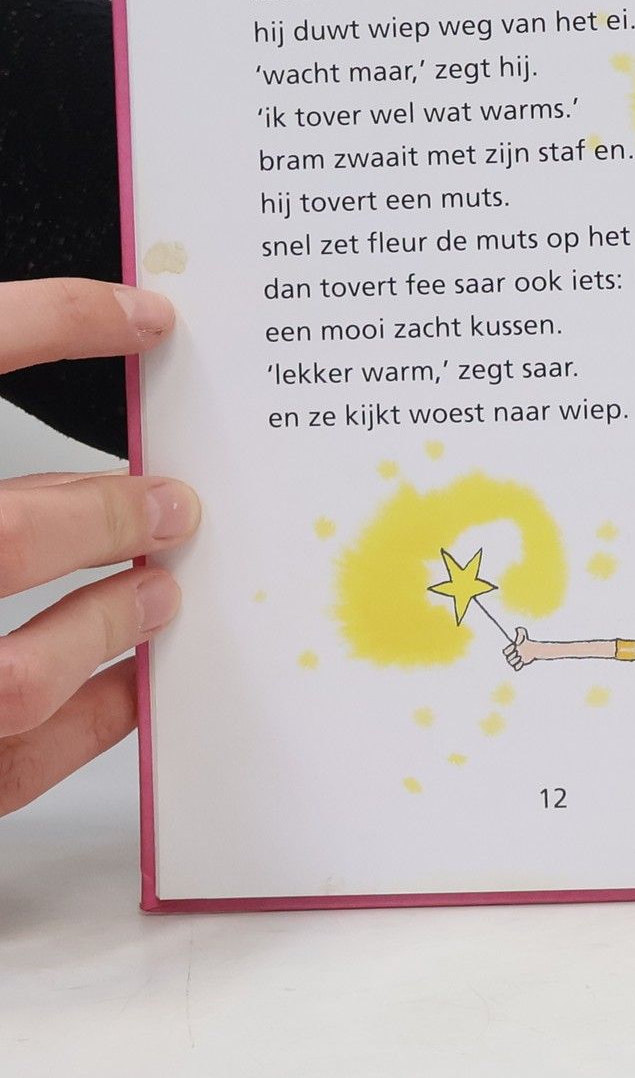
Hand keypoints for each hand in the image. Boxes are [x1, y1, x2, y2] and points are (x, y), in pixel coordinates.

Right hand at [0, 279, 199, 816]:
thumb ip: (0, 468)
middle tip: (174, 505)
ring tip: (158, 593)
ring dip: (106, 623)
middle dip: (100, 514)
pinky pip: (14, 763)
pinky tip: (134, 681)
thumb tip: (90, 421)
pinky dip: (89, 718)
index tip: (146, 314)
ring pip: (13, 674)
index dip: (52, 323)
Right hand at [503, 626, 545, 669]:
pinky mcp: (519, 665)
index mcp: (509, 649)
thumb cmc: (526, 641)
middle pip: (508, 658)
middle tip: (519, 652)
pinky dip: (519, 665)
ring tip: (521, 657)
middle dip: (513, 655)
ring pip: (512, 663)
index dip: (509, 650)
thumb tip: (516, 642)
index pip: (505, 652)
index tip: (515, 647)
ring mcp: (515, 661)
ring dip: (516, 660)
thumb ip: (519, 631)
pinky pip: (516, 668)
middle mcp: (511, 656)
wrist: (533, 649)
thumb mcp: (523, 633)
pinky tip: (523, 661)